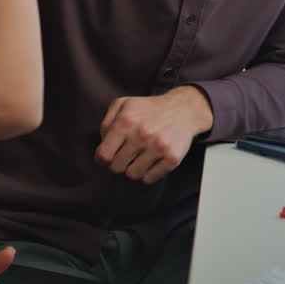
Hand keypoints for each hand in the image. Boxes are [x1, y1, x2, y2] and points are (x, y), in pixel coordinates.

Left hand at [96, 86, 213, 183]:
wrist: (182, 109)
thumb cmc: (148, 109)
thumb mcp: (123, 105)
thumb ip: (106, 124)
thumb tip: (101, 146)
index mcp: (125, 121)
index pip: (104, 154)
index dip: (102, 159)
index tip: (106, 157)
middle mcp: (141, 134)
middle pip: (116, 167)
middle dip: (118, 163)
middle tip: (125, 155)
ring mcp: (158, 147)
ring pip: (132, 175)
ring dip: (133, 168)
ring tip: (139, 157)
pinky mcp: (172, 158)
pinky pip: (150, 179)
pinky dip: (148, 173)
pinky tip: (151, 161)